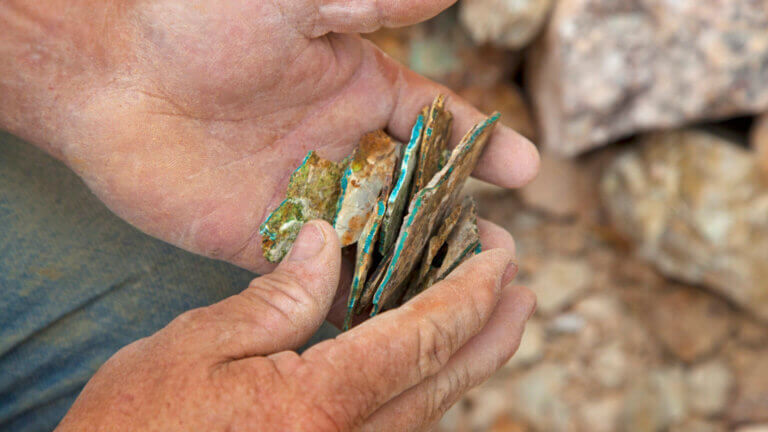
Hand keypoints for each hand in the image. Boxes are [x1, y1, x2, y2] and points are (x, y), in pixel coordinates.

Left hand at [0, 0, 538, 272]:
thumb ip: (376, 3)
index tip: (522, 168)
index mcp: (354, 87)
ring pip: (374, 239)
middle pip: (412, 191)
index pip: (433, 121)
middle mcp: (336, 146)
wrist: (108, 69)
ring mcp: (301, 195)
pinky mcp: (260, 238)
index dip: (480, 144)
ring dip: (415, 266)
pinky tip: (386, 320)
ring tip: (462, 294)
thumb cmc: (201, 18)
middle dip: (456, 218)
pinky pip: (316, 273)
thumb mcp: (302, 0)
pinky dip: (350, 295)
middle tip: (499, 251)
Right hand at [56, 221, 535, 430]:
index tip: (501, 257)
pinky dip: (427, 388)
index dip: (470, 292)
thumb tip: (327, 244)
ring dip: (467, 360)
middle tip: (520, 290)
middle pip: (446, 380)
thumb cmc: (136, 426)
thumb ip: (276, 298)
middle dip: (493, 331)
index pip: (423, 335)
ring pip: (431, 410)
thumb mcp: (196, 346)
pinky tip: (426, 363)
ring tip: (487, 318)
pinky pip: (399, 426)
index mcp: (321, 402)